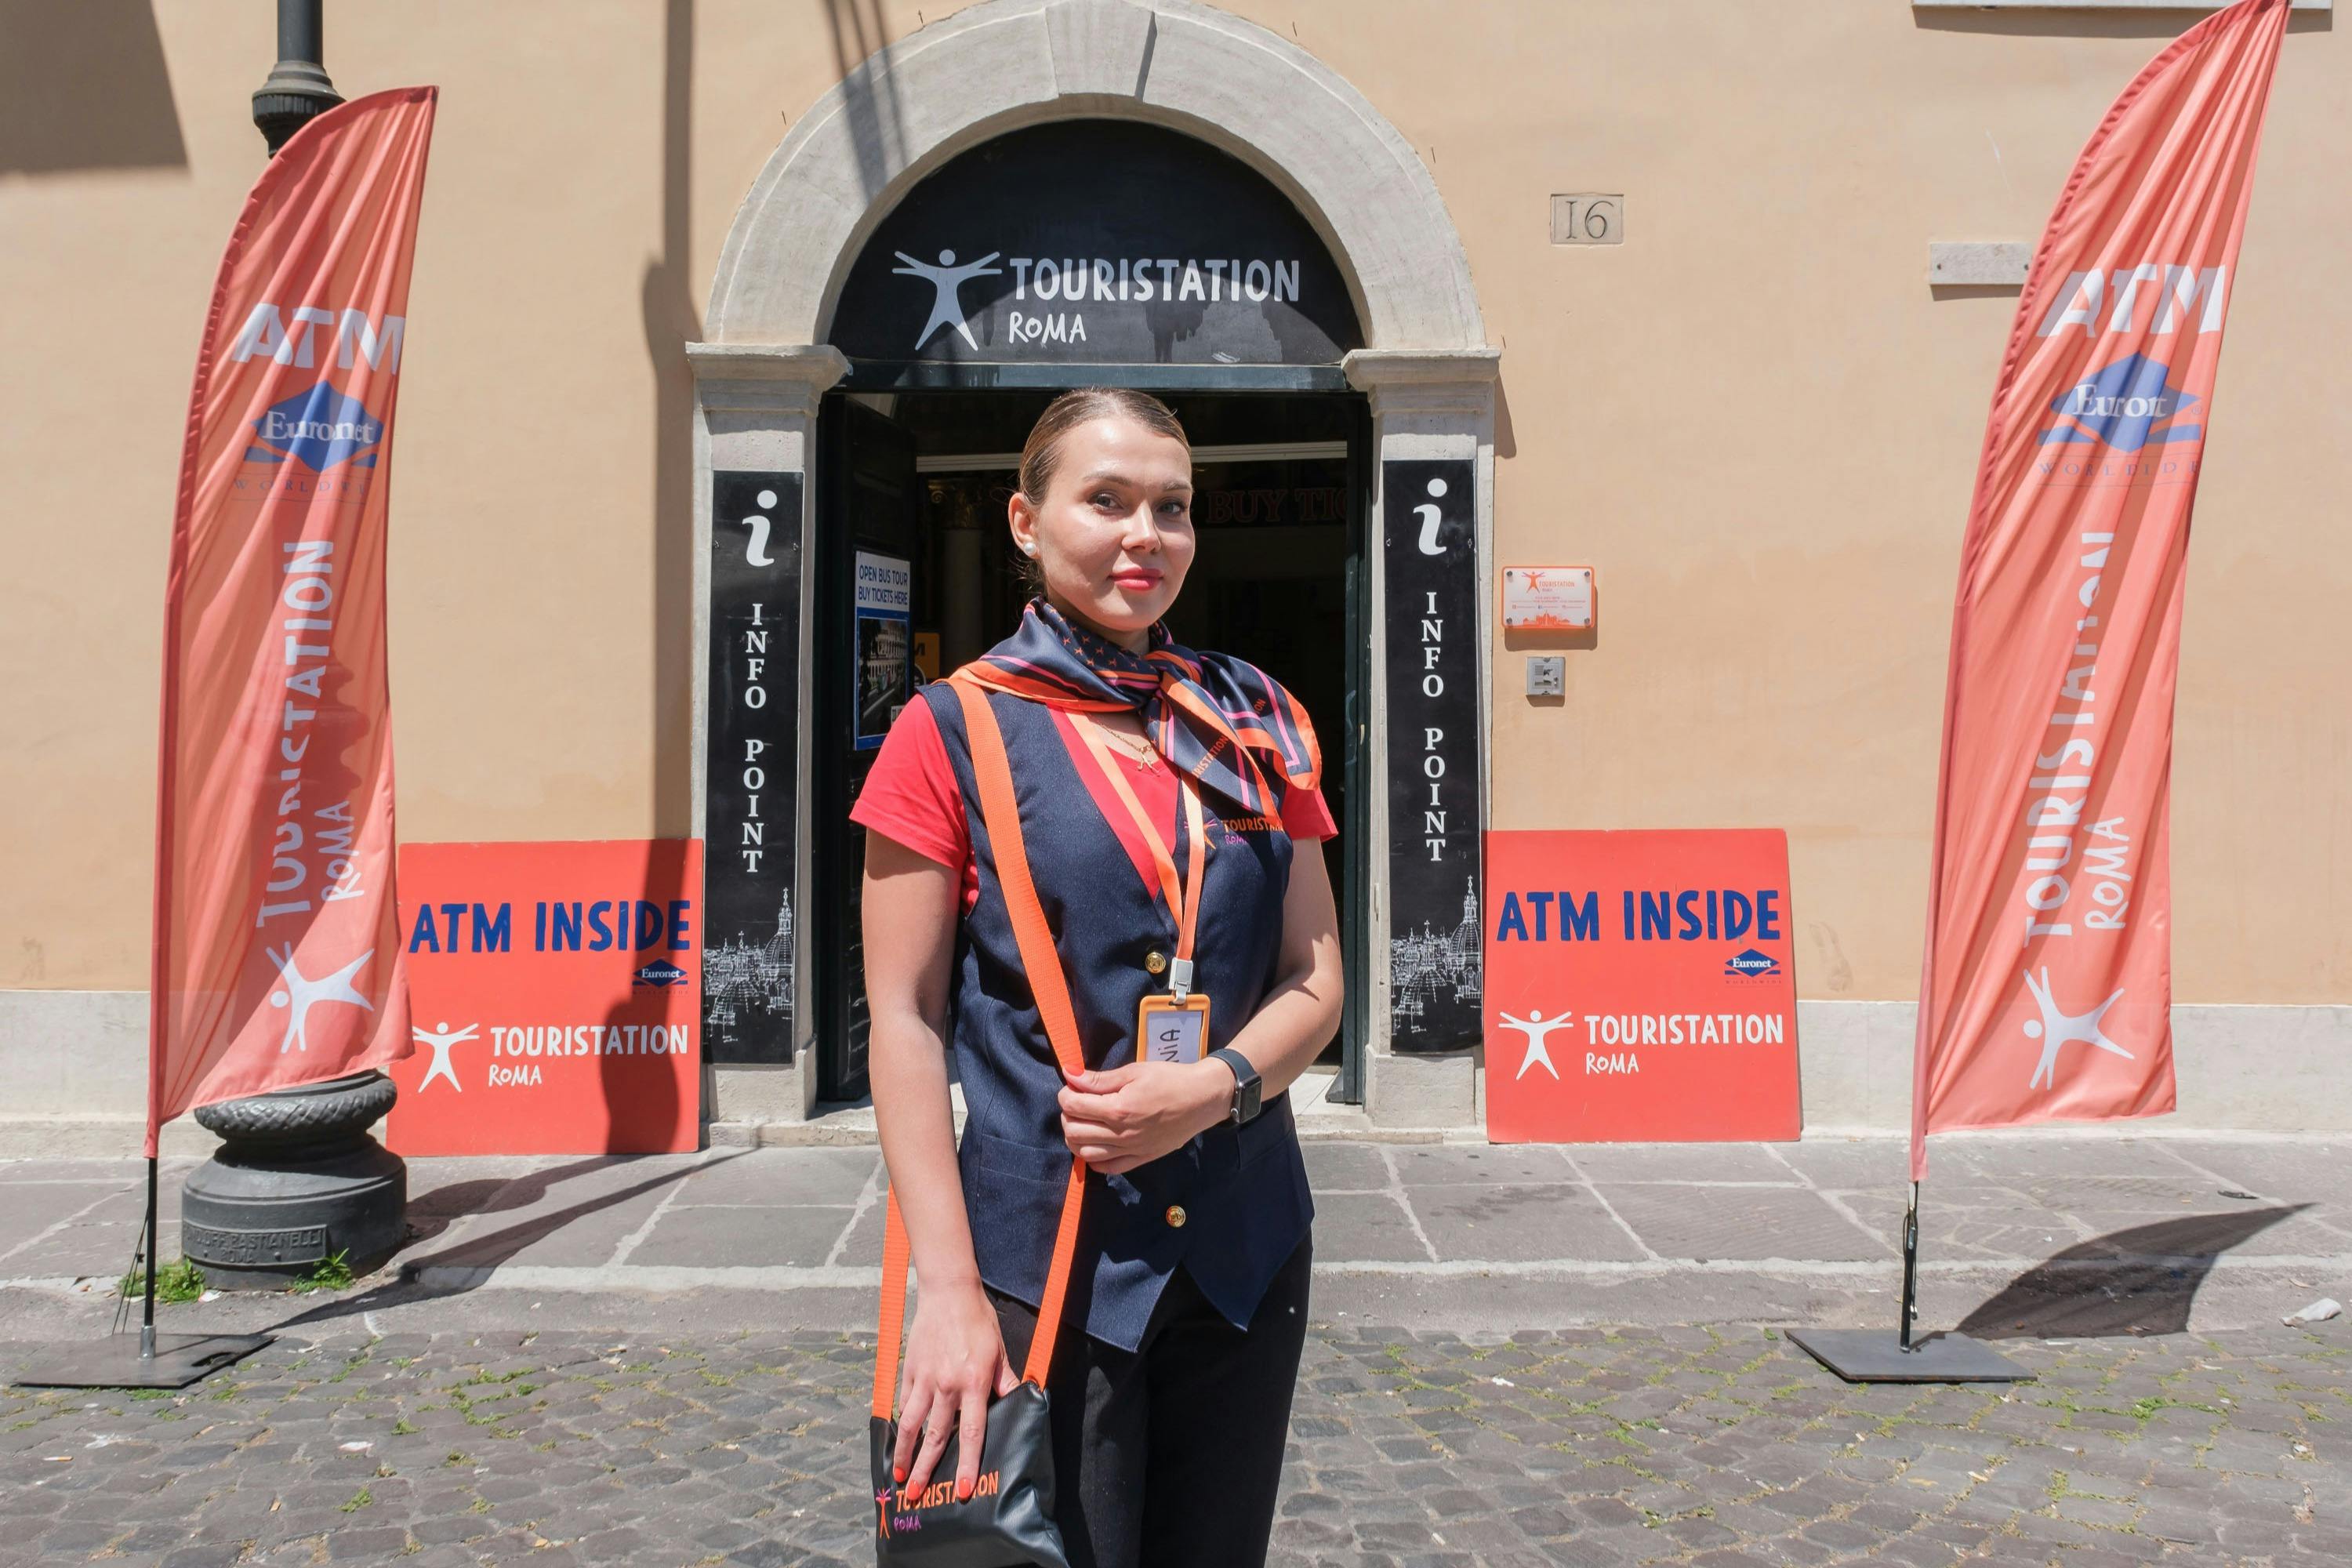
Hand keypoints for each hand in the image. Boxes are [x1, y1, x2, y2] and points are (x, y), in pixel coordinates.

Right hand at [893, 1275, 1016, 1504]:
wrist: (948, 1292)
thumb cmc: (978, 1321)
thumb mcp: (999, 1352)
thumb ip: (1005, 1382)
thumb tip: (1020, 1402)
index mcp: (973, 1383)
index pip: (971, 1432)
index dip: (968, 1464)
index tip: (964, 1489)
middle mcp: (946, 1385)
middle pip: (935, 1437)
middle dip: (926, 1470)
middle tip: (917, 1496)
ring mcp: (924, 1378)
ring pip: (912, 1424)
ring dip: (905, 1453)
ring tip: (899, 1477)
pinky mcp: (910, 1370)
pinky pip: (904, 1403)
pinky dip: (902, 1424)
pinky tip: (900, 1440)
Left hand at [1057, 1058, 1230, 1174]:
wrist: (1203, 1099)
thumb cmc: (1170, 1079)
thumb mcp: (1134, 1071)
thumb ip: (1100, 1079)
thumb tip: (1069, 1074)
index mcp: (1119, 1109)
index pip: (1074, 1106)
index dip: (1066, 1094)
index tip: (1072, 1086)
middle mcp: (1121, 1134)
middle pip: (1074, 1131)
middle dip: (1067, 1115)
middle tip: (1077, 1103)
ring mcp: (1131, 1150)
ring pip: (1085, 1153)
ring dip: (1076, 1138)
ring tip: (1083, 1122)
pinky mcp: (1141, 1159)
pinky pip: (1108, 1168)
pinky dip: (1093, 1159)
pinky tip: (1096, 1144)